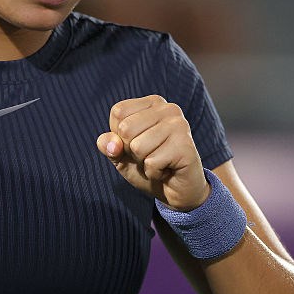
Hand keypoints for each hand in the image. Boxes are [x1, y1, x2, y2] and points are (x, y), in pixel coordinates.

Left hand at [96, 95, 210, 210]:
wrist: (176, 191)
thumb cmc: (149, 166)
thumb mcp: (121, 154)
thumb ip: (108, 144)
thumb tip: (113, 145)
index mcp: (153, 103)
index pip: (118, 112)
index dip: (120, 136)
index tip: (140, 143)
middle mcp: (169, 109)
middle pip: (126, 129)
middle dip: (132, 151)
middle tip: (151, 155)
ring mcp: (180, 126)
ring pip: (138, 147)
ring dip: (143, 163)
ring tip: (160, 162)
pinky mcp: (185, 146)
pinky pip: (152, 162)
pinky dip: (154, 173)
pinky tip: (167, 170)